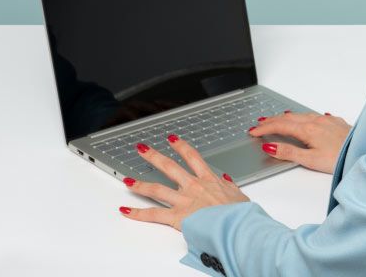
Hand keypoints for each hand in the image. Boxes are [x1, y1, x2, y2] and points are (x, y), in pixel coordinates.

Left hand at [118, 135, 250, 230]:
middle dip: (154, 156)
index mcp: (209, 180)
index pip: (192, 157)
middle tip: (143, 149)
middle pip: (169, 167)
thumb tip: (225, 179)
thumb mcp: (238, 195)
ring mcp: (183, 200)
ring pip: (157, 189)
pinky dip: (138, 213)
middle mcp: (193, 186)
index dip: (181, 146)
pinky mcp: (177, 216)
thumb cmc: (239, 213)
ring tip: (127, 180)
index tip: (172, 139)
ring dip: (140, 184)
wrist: (235, 225)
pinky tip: (126, 211)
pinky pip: (154, 214)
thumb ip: (229, 186)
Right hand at [248, 111, 351, 174]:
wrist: (365, 152)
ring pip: (302, 115)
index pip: (280, 126)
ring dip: (287, 117)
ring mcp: (327, 121)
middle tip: (259, 123)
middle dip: (272, 120)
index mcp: (308, 130)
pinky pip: (315, 116)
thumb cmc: (341, 159)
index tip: (253, 131)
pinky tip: (306, 119)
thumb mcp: (311, 160)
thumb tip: (269, 146)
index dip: (264, 128)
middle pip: (289, 118)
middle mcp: (317, 121)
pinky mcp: (337, 123)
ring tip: (277, 119)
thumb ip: (289, 152)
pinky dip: (304, 117)